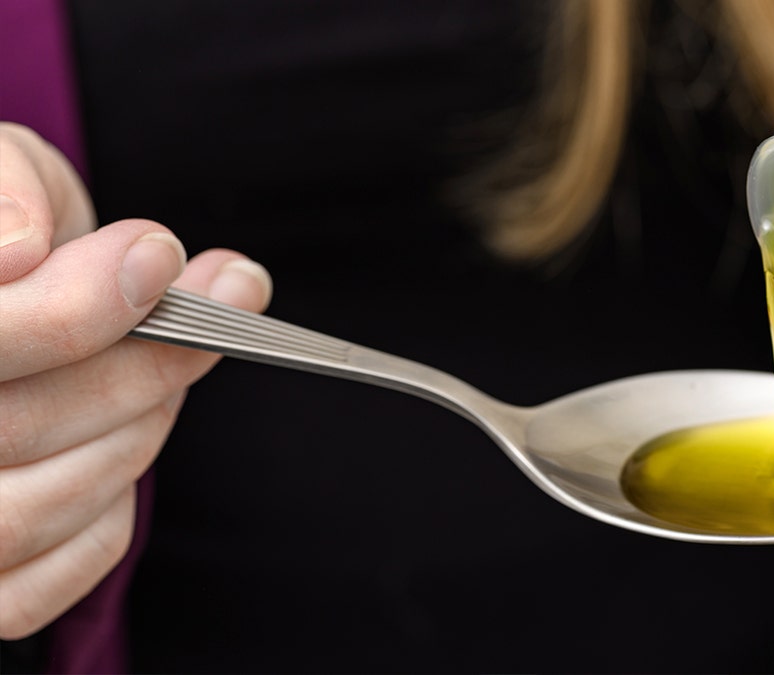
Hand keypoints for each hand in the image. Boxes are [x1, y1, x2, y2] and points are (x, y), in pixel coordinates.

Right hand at [0, 122, 272, 638]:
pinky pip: (48, 575)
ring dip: (136, 430)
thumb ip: (5, 189)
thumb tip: (17, 251)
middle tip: (218, 302)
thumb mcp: (0, 166)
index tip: (158, 255)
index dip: (74, 310)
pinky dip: (110, 509)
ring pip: (31, 510)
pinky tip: (123, 437)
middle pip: (12, 429)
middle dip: (139, 364)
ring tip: (179, 361)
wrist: (6, 284)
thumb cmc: (4, 224)